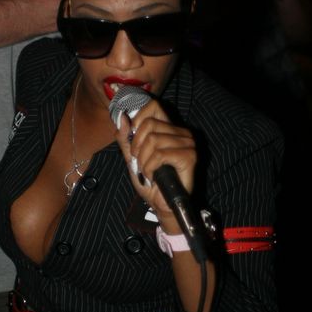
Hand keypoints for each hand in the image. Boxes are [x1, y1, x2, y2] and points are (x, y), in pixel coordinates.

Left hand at [114, 99, 196, 231]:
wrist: (162, 205)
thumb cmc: (150, 182)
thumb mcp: (132, 157)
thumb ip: (126, 138)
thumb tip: (122, 117)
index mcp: (169, 129)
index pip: (154, 106)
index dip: (138, 119)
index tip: (133, 140)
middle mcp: (182, 133)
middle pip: (148, 125)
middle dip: (136, 147)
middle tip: (140, 163)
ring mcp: (188, 144)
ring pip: (152, 140)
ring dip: (143, 161)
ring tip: (148, 172)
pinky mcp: (189, 157)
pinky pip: (159, 155)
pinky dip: (150, 168)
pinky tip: (154, 177)